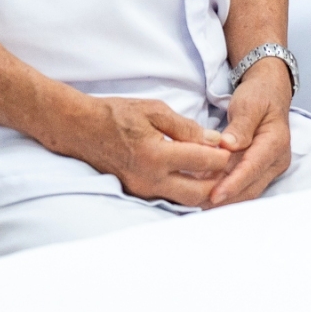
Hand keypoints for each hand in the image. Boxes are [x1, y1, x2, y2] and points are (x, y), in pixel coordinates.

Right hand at [62, 95, 233, 207]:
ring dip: (204, 189)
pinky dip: (186, 190)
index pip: (204, 162)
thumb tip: (214, 141)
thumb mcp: (155, 110)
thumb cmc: (117, 115)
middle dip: (218, 181)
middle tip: (227, 165)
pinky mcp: (138, 194)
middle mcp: (150, 180)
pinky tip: (194, 176)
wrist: (80, 130)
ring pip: (185, 201)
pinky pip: (170, 198)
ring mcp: (143, 191)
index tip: (230, 147)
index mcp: (156, 156)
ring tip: (213, 171)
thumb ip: (186, 128)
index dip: (222, 155)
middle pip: (199, 194)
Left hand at [208, 58, 292, 206]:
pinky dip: (225, 191)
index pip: (253, 168)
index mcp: (276, 142)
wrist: (270, 91)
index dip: (233, 184)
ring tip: (196, 201)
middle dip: (225, 198)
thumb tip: (228, 146)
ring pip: (246, 191)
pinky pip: (243, 186)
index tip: (214, 196)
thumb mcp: (249, 103)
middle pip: (250, 187)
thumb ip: (240, 125)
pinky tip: (204, 192)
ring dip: (223, 198)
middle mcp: (277, 159)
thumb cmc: (259, 94)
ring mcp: (270, 167)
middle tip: (195, 203)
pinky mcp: (261, 171)